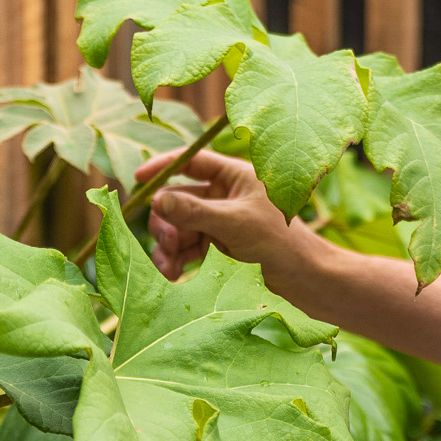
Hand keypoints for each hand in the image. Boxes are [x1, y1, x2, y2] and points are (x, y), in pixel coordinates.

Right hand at [135, 149, 313, 278]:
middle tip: (167, 244)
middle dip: (167, 222)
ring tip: (168, 267)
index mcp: (235, 176)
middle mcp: (225, 194)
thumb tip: (155, 200)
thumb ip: (194, 212)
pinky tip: (172, 275)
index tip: (137, 179)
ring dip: (169, 244)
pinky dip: (178, 258)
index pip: (192, 161)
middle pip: (178, 199)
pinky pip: (187, 246)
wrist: (302, 278)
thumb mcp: (234, 223)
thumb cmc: (278, 242)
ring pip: (178, 225)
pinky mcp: (218, 244)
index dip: (163, 167)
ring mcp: (220, 219)